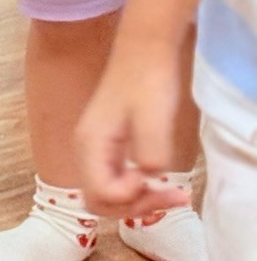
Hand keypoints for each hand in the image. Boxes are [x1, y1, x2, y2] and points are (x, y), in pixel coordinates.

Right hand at [78, 27, 193, 215]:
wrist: (144, 52)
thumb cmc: (147, 81)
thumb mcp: (154, 118)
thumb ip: (151, 153)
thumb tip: (150, 177)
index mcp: (89, 145)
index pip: (100, 195)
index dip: (130, 197)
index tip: (153, 177)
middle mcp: (86, 151)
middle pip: (98, 202)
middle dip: (134, 207)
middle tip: (171, 196)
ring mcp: (95, 150)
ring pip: (108, 194)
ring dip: (139, 202)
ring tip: (174, 194)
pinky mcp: (109, 147)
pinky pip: (116, 181)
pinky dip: (139, 190)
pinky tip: (161, 182)